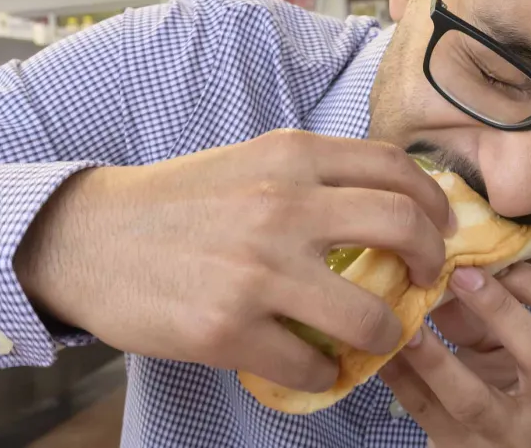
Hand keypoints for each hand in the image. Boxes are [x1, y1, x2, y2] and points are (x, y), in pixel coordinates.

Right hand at [14, 130, 451, 393]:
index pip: (395, 168)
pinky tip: (317, 367)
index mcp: (291, 156)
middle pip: (404, 226)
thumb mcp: (249, 163)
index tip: (440, 229)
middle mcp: (282, 204)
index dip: (435, 202)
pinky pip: (311, 365)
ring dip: (388, 334)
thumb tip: (390, 210)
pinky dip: (326, 374)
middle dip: (431, 262)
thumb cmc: (177, 201)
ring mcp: (258, 269)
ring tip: (377, 337)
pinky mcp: (228, 329)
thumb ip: (313, 178)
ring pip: (370, 315)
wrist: (89, 237)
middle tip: (426, 282)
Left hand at [379, 264, 530, 446]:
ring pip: (472, 398)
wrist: (488, 441)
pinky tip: (380, 351)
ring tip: (409, 323)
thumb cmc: (502, 374)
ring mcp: (505, 434)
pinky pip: (424, 412)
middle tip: (460, 274)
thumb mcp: (506, 339)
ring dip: (435, 356)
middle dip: (499, 309)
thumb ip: (488, 304)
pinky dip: (400, 379)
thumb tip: (452, 256)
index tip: (499, 257)